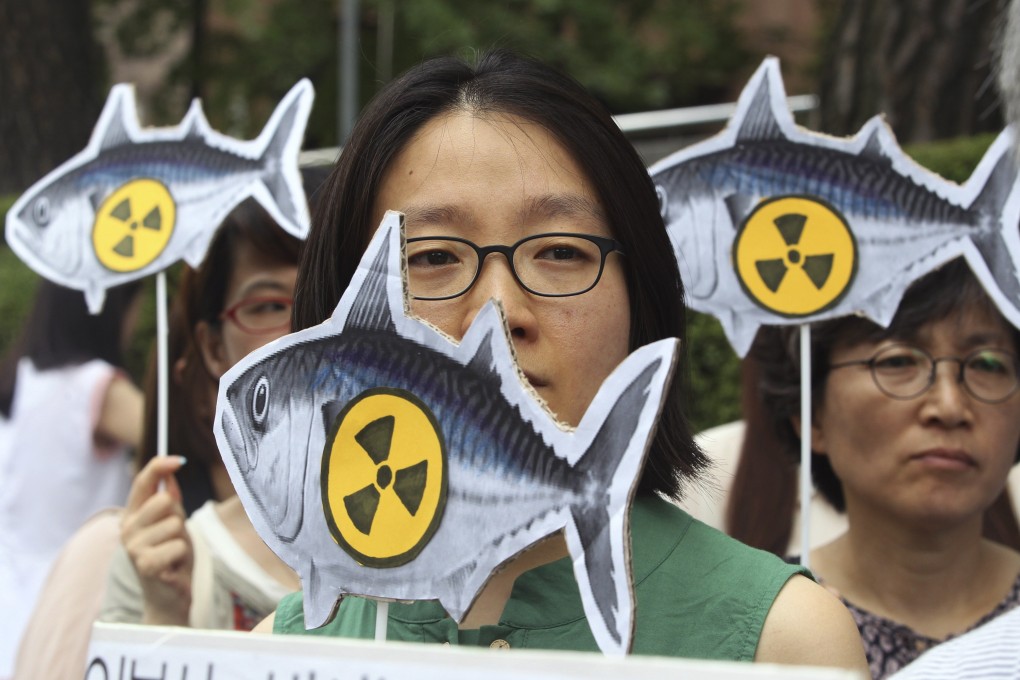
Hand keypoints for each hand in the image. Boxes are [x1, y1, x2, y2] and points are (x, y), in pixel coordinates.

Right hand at [120, 455, 192, 625]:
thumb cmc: (172, 557)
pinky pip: (179, 545)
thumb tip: (171, 472)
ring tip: (173, 553)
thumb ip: (170, 500)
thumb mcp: (173, 524)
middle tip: (175, 538)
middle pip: (164, 500)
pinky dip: (183, 555)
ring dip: (182, 539)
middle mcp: (127, 528)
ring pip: (175, 523)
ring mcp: (133, 547)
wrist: (168, 597)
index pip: (142, 482)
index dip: (160, 466)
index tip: (180, 460)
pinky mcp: (145, 564)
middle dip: (179, 516)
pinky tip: (173, 567)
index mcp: (132, 515)